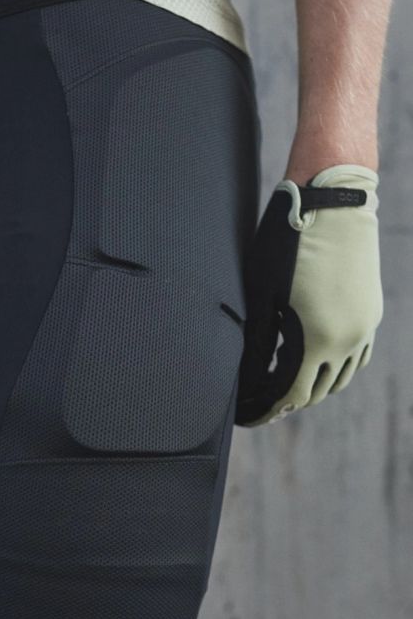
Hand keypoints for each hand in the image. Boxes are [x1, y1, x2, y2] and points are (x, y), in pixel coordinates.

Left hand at [235, 163, 382, 426]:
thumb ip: (257, 341)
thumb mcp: (262, 295)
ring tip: (284, 382)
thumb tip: (248, 376)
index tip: (247, 416)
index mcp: (317, 341)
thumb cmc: (289, 244)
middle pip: (314, 391)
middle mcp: (347, 341)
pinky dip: (334, 368)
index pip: (289, 394)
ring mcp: (364, 327)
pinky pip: (356, 356)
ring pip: (339, 378)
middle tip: (260, 401)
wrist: (335, 201)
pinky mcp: (371, 312)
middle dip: (285, 401)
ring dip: (311, 386)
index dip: (266, 409)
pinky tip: (315, 360)